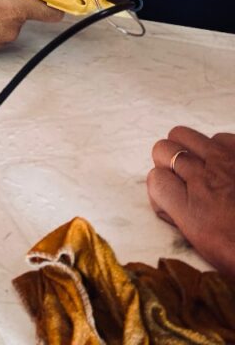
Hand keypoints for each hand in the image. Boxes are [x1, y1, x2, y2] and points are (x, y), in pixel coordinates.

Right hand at [147, 126, 234, 278]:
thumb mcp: (209, 248)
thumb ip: (186, 218)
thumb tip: (175, 201)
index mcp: (192, 211)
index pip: (155, 180)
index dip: (161, 191)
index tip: (173, 203)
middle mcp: (203, 179)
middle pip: (163, 149)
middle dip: (168, 163)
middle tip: (183, 181)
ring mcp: (225, 161)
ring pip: (183, 134)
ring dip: (188, 150)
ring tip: (204, 169)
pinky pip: (219, 137)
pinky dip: (219, 148)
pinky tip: (230, 167)